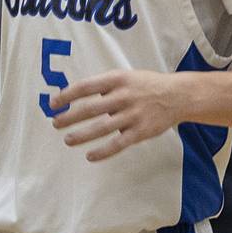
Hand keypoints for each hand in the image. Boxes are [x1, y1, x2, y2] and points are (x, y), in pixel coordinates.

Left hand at [50, 68, 181, 161]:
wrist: (178, 95)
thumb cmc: (146, 85)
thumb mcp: (125, 76)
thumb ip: (104, 85)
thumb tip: (76, 96)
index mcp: (117, 79)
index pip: (86, 87)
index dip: (67, 95)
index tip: (54, 103)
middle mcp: (124, 96)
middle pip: (90, 108)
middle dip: (69, 117)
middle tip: (56, 123)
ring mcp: (132, 115)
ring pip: (101, 128)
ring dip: (82, 135)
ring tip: (68, 140)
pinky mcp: (140, 132)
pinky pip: (118, 144)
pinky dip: (103, 151)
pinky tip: (90, 156)